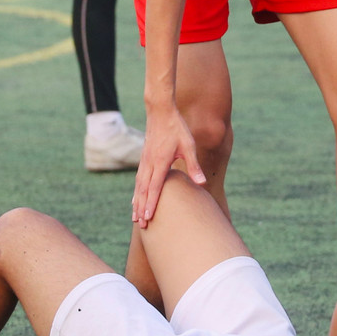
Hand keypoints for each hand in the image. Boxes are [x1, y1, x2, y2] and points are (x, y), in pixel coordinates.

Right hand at [131, 104, 205, 226]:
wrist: (160, 111)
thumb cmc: (177, 128)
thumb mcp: (189, 145)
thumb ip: (193, 165)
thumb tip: (202, 183)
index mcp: (160, 162)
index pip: (154, 187)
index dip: (151, 204)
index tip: (148, 218)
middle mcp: (149, 163)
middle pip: (143, 190)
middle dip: (141, 208)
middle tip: (140, 224)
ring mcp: (145, 160)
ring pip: (139, 185)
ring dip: (137, 202)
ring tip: (135, 216)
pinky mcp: (144, 157)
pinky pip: (138, 178)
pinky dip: (136, 191)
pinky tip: (135, 197)